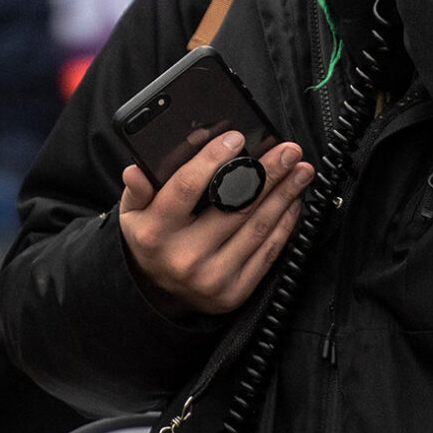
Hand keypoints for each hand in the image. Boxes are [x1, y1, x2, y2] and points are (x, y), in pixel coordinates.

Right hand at [119, 134, 313, 314]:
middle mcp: (185, 256)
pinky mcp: (235, 292)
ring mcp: (213, 276)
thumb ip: (137, 189)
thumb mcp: (132, 214)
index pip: (187, 187)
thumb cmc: (152, 241)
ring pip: (257, 227)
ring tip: (299, 170)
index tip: (237, 138)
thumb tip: (135, 170)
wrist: (159, 294)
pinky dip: (285, 224)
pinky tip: (292, 202)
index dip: (214, 160)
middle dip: (266, 173)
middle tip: (287, 150)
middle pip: (233, 205)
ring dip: (284, 194)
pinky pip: (267, 252)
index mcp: (156, 231)